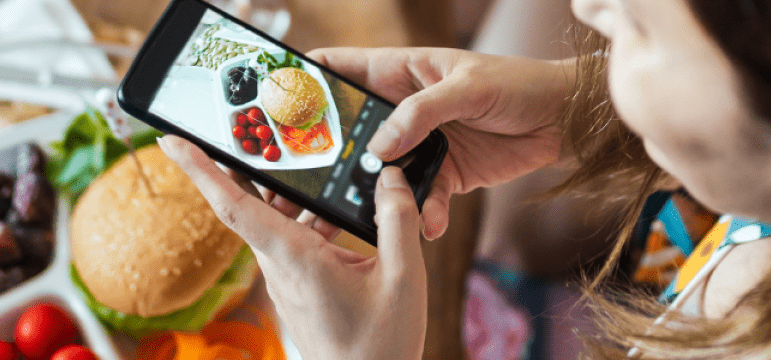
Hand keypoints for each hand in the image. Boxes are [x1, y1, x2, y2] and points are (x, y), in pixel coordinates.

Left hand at [158, 135, 427, 359]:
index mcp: (295, 258)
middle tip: (254, 128)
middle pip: (251, 204)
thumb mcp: (402, 278)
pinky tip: (336, 213)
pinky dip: (307, 218)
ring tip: (310, 164)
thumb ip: (396, 221)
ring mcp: (286, 278)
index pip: (234, 206)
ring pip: (274, 221)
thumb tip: (387, 176)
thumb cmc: (379, 346)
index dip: (199, 170)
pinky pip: (292, 240)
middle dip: (251, 163)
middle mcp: (281, 265)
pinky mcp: (298, 286)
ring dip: (288, 192)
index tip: (172, 140)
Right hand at [308, 48, 573, 238]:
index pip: (340, 70)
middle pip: (350, 132)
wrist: (563, 122)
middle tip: (303, 184)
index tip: (278, 107)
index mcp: (399, 73)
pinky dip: (422, 214)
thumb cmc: (517, 84)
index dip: (307, 83)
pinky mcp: (442, 175)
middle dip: (328, 157)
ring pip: (380, 172)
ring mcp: (419, 145)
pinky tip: (430, 223)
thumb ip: (421, 113)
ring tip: (362, 217)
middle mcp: (402, 110)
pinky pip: (420, 198)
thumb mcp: (468, 86)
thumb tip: (379, 147)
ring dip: (373, 195)